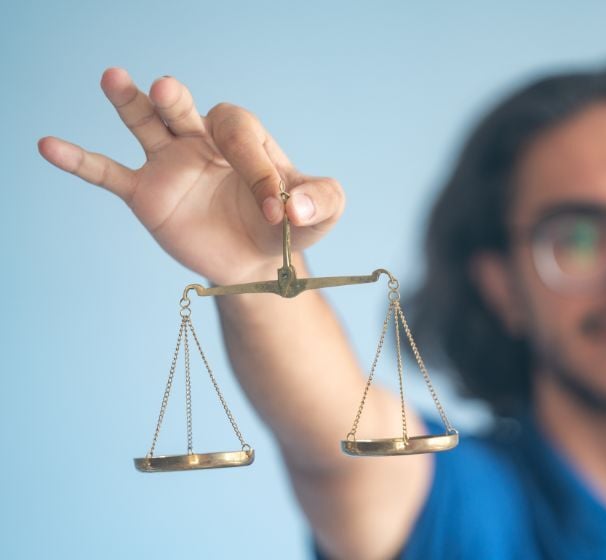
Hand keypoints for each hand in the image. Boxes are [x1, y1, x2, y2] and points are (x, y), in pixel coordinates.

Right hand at [38, 67, 344, 284]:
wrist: (257, 261)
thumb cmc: (287, 227)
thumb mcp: (321, 214)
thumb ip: (322, 201)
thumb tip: (294, 205)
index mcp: (247, 141)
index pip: (242, 136)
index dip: (260, 171)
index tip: (279, 211)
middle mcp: (203, 141)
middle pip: (185, 110)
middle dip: (178, 101)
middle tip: (167, 90)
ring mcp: (171, 164)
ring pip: (146, 124)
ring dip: (132, 103)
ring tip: (117, 78)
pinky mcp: (146, 194)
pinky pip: (108, 173)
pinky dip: (79, 161)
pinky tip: (48, 146)